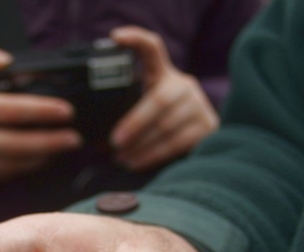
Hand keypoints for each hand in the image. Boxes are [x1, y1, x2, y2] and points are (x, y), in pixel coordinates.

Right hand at [0, 38, 81, 182]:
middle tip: (74, 138)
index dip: (42, 112)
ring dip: (40, 158)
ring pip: (10, 165)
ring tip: (62, 147)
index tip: (66, 111)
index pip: (9, 111)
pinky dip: (23, 169)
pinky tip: (39, 158)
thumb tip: (6, 60)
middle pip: (15, 145)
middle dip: (50, 143)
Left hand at [109, 26, 218, 170]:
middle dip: (134, 124)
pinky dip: (153, 155)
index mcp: (163, 74)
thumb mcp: (144, 110)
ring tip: (122, 158)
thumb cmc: (159, 125)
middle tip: (115, 142)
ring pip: (167, 126)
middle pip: (159, 101)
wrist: (200, 138)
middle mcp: (184, 85)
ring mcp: (198, 105)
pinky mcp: (206, 127)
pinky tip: (136, 162)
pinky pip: (177, 143)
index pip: (152, 48)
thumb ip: (126, 114)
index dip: (136, 39)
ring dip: (140, 146)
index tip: (116, 36)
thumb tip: (97, 140)